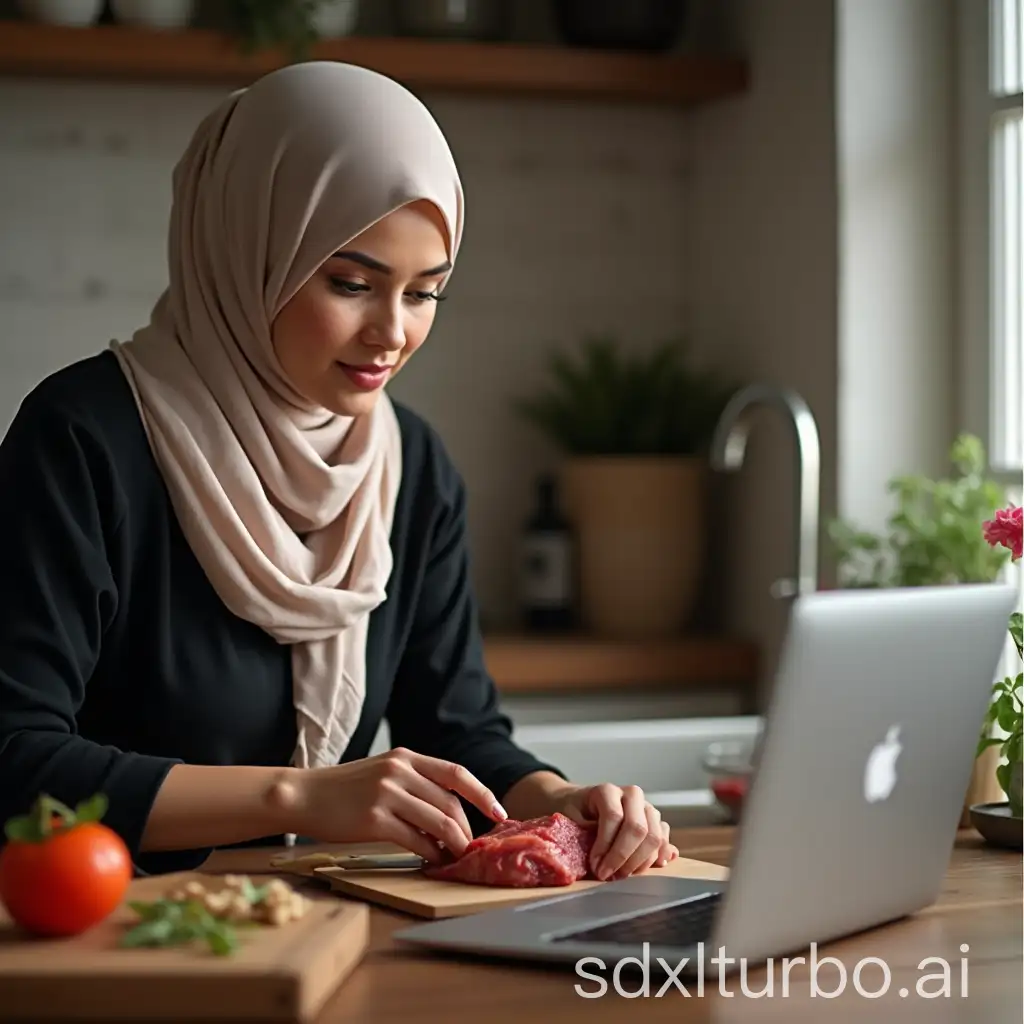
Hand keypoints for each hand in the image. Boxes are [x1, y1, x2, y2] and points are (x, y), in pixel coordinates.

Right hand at [289, 747, 506, 863]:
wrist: (303, 795)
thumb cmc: (344, 789)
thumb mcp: (382, 772)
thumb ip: (414, 784)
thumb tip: (449, 815)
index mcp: (405, 756)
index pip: (456, 772)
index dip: (482, 793)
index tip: (499, 812)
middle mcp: (399, 770)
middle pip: (450, 802)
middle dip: (466, 828)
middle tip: (470, 846)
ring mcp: (387, 793)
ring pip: (438, 821)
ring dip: (454, 843)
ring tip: (455, 856)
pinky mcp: (375, 819)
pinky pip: (415, 839)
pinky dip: (430, 853)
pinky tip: (432, 860)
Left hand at [555, 783, 678, 879]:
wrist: (580, 803)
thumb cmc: (574, 813)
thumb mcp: (569, 820)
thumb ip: (582, 836)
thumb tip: (597, 861)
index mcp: (607, 791)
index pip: (614, 817)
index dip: (606, 846)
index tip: (596, 867)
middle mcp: (631, 795)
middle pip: (638, 828)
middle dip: (624, 857)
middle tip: (610, 876)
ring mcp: (646, 807)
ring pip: (654, 836)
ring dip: (640, 862)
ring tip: (622, 875)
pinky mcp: (655, 821)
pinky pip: (664, 839)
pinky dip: (660, 856)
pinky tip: (650, 867)